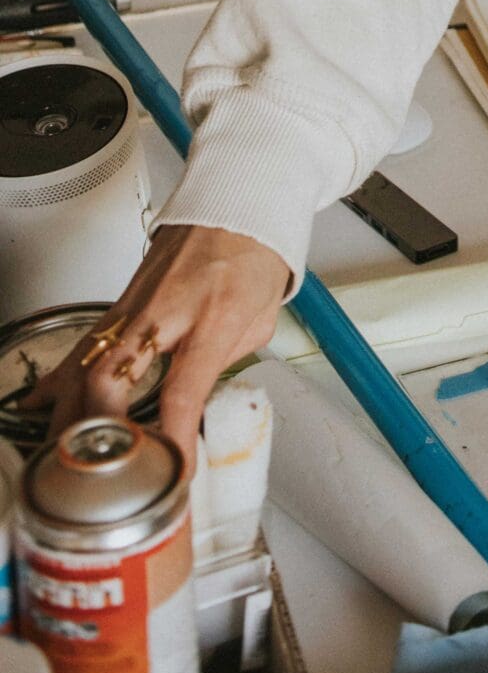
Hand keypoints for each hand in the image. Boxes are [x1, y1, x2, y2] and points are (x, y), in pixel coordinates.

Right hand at [22, 224, 290, 464]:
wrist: (238, 201)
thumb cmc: (255, 252)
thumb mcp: (262, 317)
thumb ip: (228, 364)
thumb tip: (199, 403)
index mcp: (215, 316)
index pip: (185, 389)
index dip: (174, 436)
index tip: (173, 471)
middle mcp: (167, 311)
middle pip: (112, 377)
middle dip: (99, 432)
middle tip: (103, 471)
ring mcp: (137, 305)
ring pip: (87, 365)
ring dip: (70, 414)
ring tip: (61, 455)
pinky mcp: (121, 303)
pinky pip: (83, 346)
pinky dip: (59, 379)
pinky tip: (39, 404)